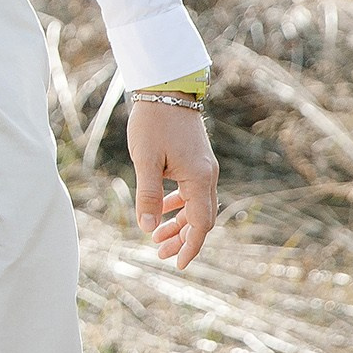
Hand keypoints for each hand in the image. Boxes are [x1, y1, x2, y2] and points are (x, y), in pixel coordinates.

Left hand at [126, 98, 218, 269]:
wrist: (166, 89)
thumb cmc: (154, 122)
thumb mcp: (145, 160)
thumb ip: (148, 195)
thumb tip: (147, 227)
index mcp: (199, 178)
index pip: (200, 224)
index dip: (190, 246)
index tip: (177, 263)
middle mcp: (207, 175)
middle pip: (201, 218)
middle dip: (182, 238)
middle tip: (159, 253)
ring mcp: (203, 168)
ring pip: (196, 206)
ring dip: (178, 223)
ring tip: (156, 238)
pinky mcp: (196, 161)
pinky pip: (191, 192)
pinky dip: (177, 205)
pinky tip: (160, 211)